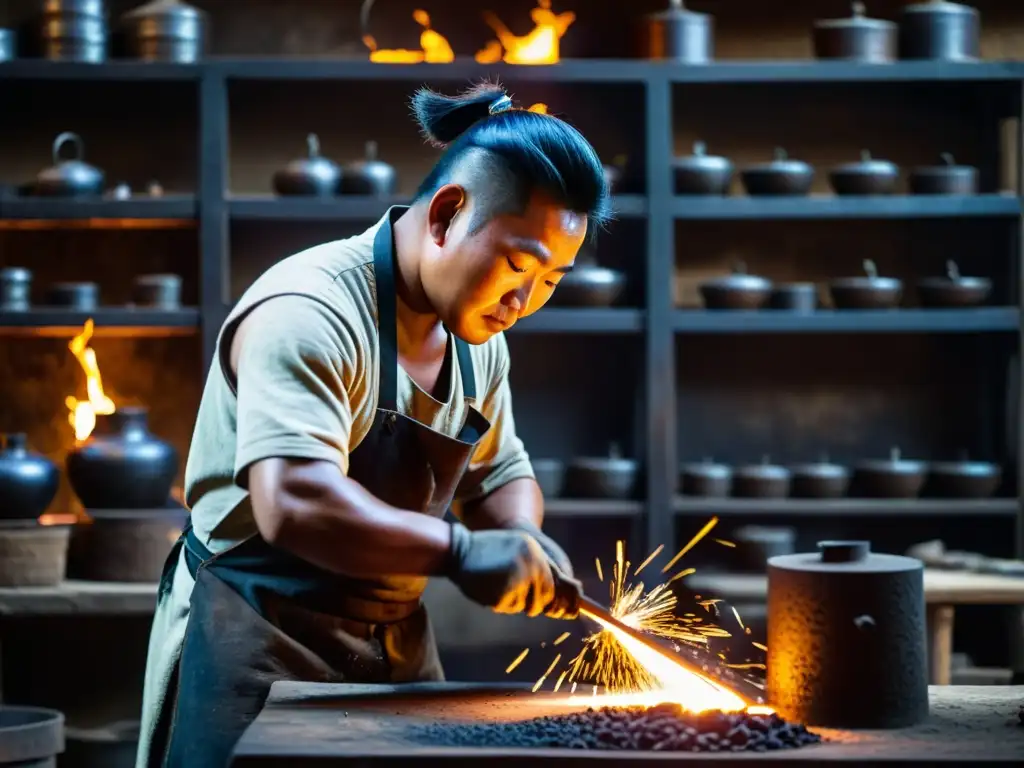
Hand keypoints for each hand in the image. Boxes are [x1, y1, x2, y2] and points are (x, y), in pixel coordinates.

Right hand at [446, 524, 577, 618]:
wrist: (459, 550)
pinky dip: (500, 602)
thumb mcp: (517, 548)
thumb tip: (560, 593)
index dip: (555, 600)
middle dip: (534, 603)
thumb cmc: (488, 550)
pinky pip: (509, 608)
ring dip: (514, 601)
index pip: (554, 584)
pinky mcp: (502, 595)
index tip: (561, 611)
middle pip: (544, 599)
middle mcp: (530, 565)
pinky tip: (489, 586)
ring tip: (498, 583)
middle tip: (516, 595)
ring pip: (526, 605)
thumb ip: (537, 565)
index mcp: (535, 552)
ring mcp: (517, 581)